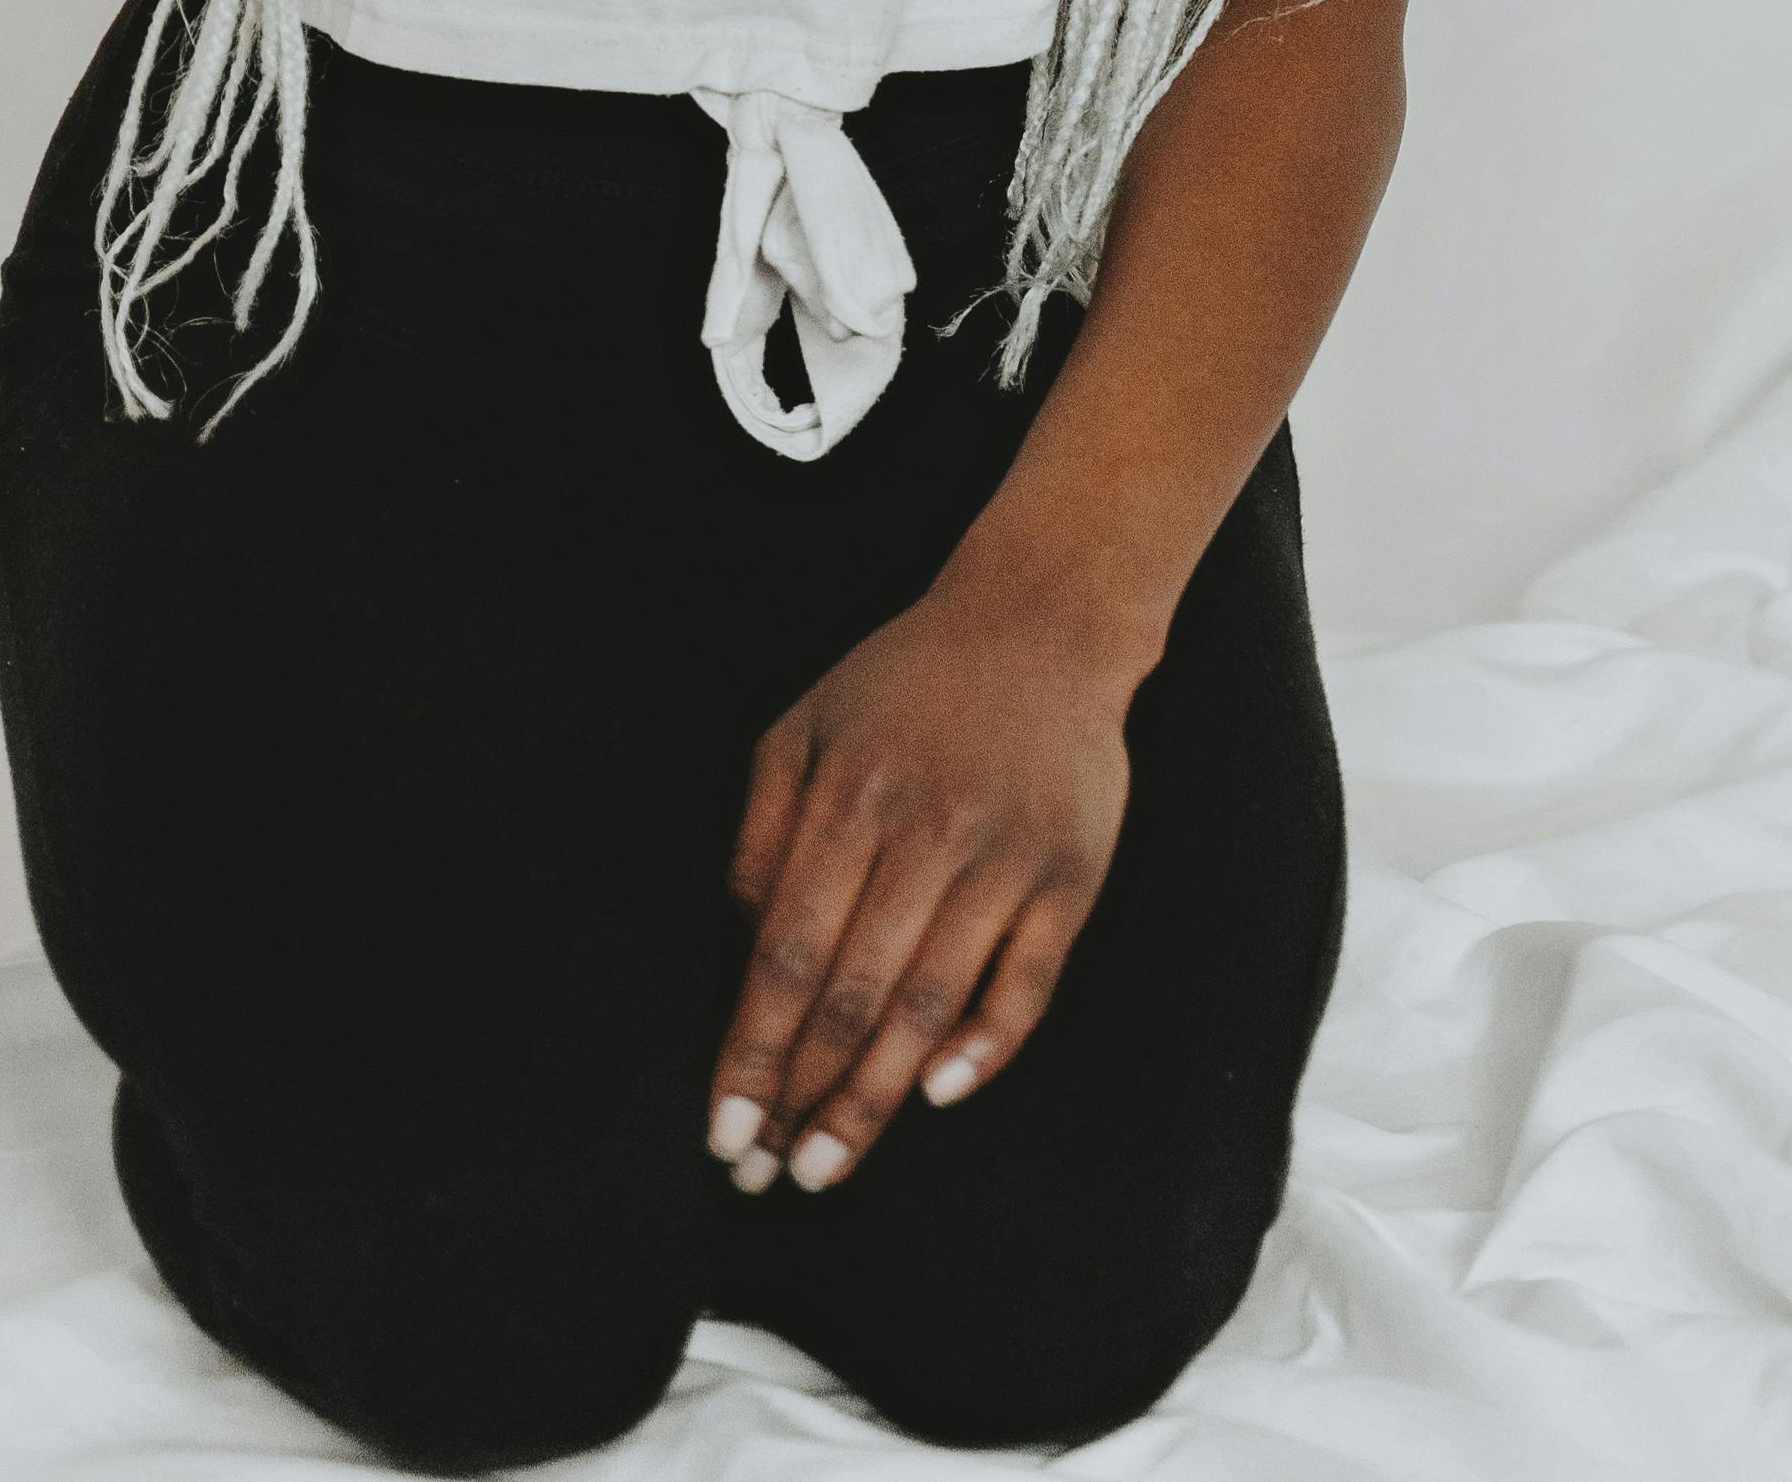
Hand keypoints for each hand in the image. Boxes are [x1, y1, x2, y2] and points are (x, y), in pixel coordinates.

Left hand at [706, 580, 1134, 1197]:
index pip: (786, 951)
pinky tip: (936, 1097)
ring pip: (931, 1005)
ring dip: (872, 1100)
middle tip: (765, 1174)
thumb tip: (739, 946)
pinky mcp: (1071, 877)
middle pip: (853, 993)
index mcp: (851, 794)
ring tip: (825, 1166)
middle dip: (801, 1097)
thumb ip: (763, 829)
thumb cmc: (906, 681)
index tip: (721, 1128)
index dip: (750, 1050)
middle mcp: (928, 830)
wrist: (1044, 616)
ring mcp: (1006, 858)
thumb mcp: (805, 723)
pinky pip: (1028, 985)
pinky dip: (985, 1048)